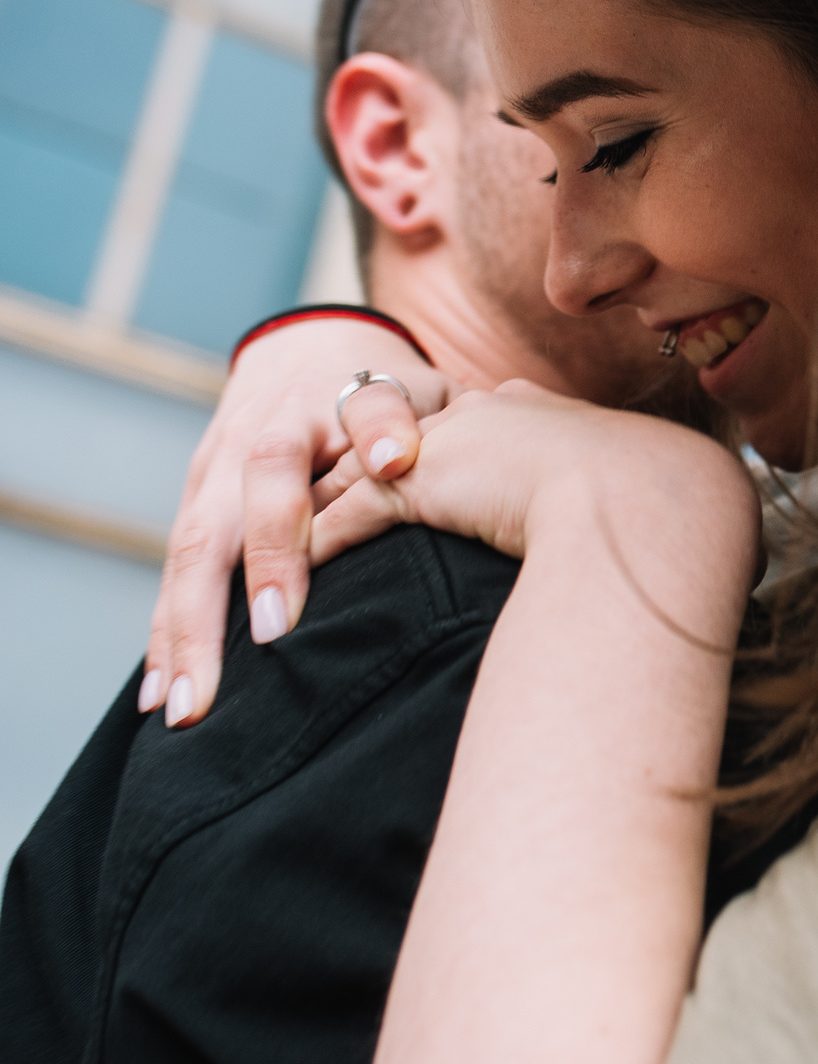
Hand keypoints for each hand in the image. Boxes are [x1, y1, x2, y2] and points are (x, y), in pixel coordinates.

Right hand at [150, 320, 449, 726]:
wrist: (315, 355)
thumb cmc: (385, 391)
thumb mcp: (407, 389)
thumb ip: (395, 417)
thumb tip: (396, 458)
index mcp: (299, 414)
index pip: (278, 471)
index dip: (276, 543)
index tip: (284, 616)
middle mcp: (241, 448)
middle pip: (214, 530)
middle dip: (212, 614)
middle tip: (221, 686)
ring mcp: (210, 481)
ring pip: (185, 560)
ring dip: (181, 636)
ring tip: (183, 708)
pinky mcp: (196, 509)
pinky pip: (177, 576)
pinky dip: (167, 633)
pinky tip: (163, 692)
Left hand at [311, 380, 756, 577]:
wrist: (651, 501)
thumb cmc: (676, 517)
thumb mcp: (660, 506)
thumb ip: (648, 524)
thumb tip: (693, 573)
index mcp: (543, 417)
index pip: (471, 435)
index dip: (440, 468)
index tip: (415, 497)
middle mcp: (487, 415)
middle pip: (399, 443)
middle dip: (357, 481)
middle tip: (313, 527)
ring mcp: (449, 441)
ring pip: (354, 478)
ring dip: (311, 529)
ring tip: (280, 579)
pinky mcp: (413, 480)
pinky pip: (340, 519)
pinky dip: (303, 560)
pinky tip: (283, 603)